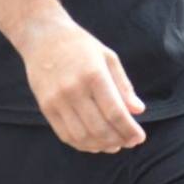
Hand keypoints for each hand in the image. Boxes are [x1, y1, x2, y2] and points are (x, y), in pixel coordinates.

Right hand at [16, 14, 146, 153]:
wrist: (44, 37)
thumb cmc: (81, 46)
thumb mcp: (108, 57)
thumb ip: (123, 85)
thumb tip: (138, 110)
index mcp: (94, 74)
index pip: (115, 112)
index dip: (129, 129)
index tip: (140, 138)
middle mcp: (74, 89)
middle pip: (99, 128)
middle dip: (118, 140)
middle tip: (129, 142)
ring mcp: (57, 100)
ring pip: (82, 136)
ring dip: (101, 146)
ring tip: (114, 145)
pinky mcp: (45, 107)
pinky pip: (65, 134)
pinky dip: (82, 144)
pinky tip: (94, 143)